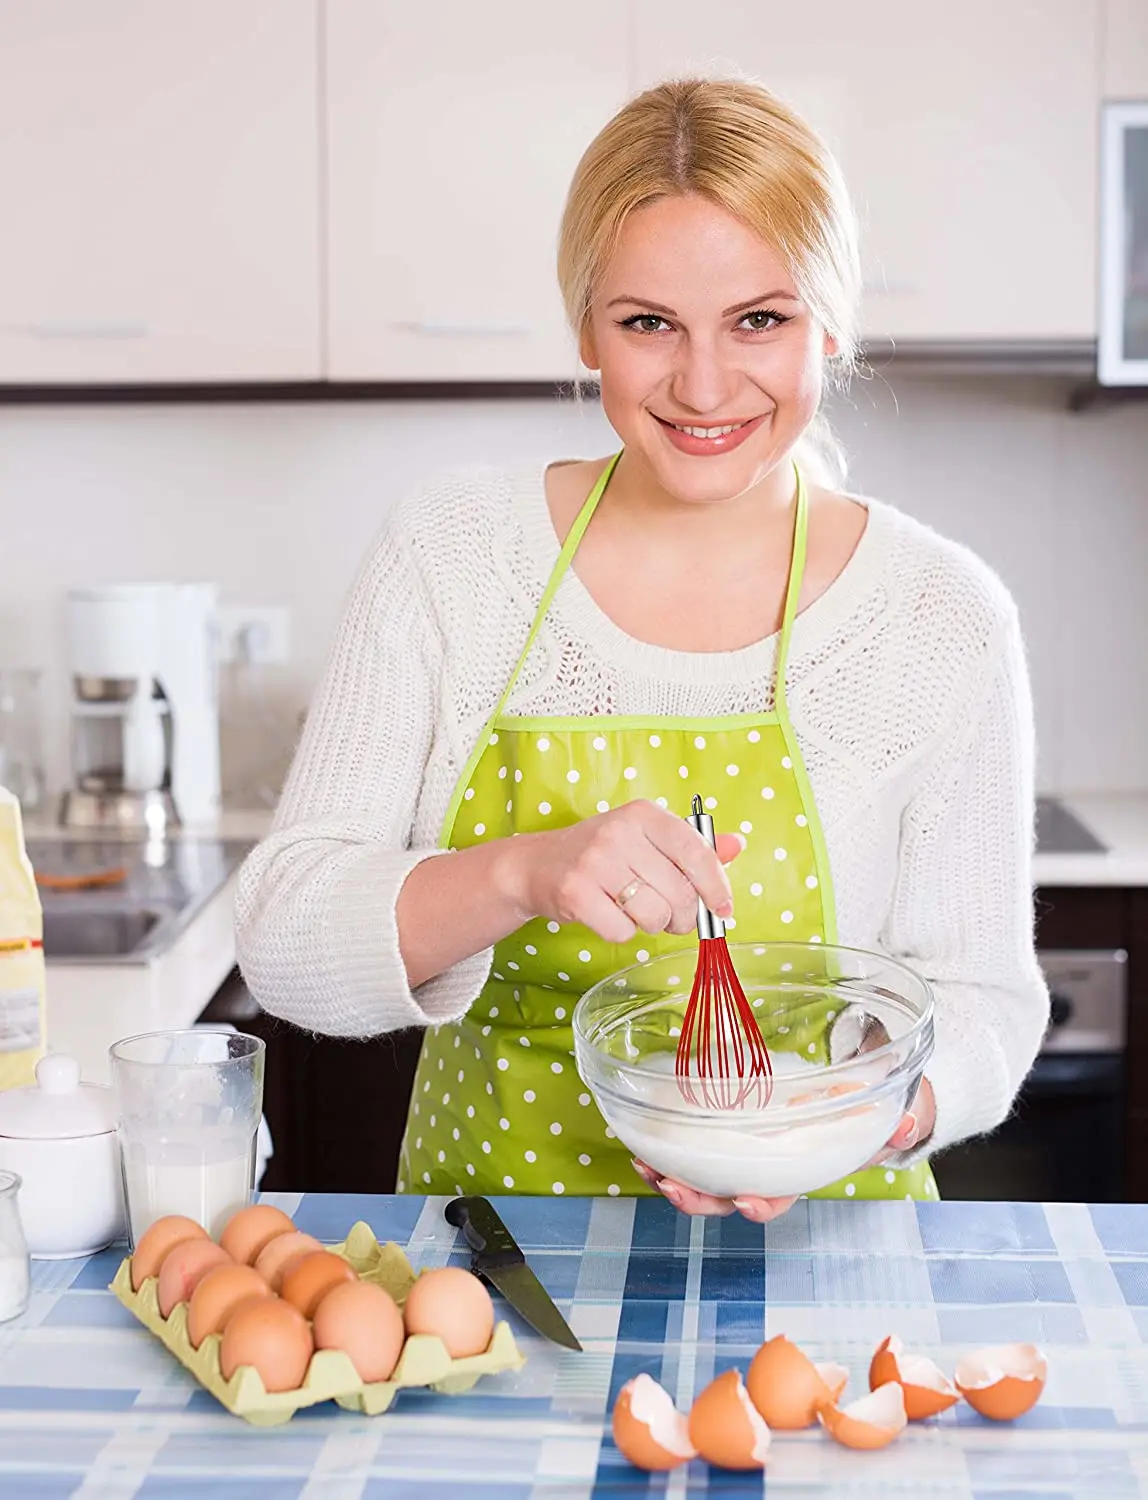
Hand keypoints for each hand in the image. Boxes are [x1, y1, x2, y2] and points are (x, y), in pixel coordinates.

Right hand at [504, 799, 744, 943]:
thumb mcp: (646, 839)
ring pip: (654, 916)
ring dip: (653, 925)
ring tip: (636, 912)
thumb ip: (692, 845)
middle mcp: (619, 832)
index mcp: (643, 814)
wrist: (536, 865)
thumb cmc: (601, 854)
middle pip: (679, 893)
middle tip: (672, 917)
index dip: (716, 885)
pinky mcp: (575, 893)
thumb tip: (737, 844)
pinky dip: (622, 933)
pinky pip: (622, 932)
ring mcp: (594, 862)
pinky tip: (608, 914)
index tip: (723, 908)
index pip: (695, 851)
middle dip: (683, 916)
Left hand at [632, 1078, 936, 1217]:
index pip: (780, 1195)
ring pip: (698, 1177)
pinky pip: (687, 1146)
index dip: (763, 1203)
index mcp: (799, 1170)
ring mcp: (737, 1151)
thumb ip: (896, 1122)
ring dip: (669, 1177)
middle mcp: (763, 1168)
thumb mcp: (882, 1115)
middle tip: (672, 1187)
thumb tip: (907, 1123)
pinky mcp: (718, 1128)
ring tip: (645, 1166)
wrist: (845, 1091)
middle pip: (725, 1197)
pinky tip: (641, 1141)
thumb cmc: (860, 1111)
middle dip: (697, 1199)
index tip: (748, 1201)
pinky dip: (663, 1147)